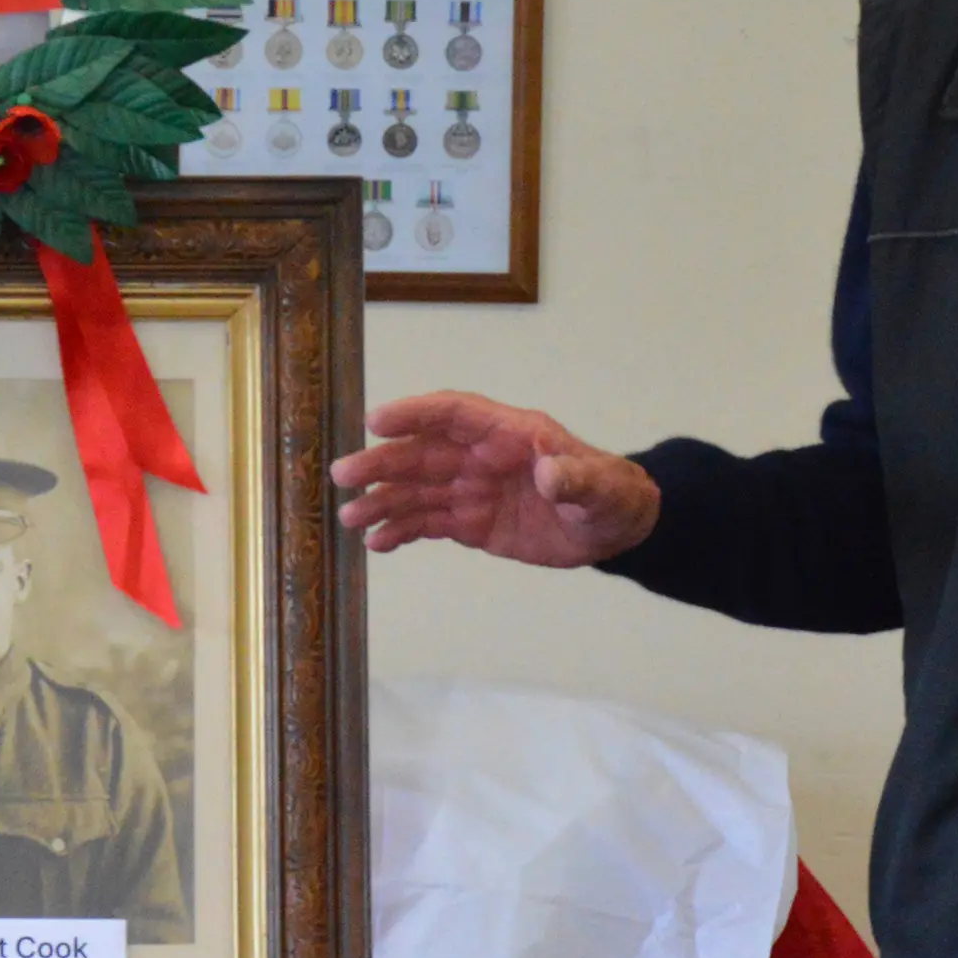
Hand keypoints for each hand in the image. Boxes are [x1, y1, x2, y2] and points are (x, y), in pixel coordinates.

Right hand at [332, 392, 660, 567]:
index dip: (416, 414)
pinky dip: (400, 531)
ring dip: (382, 500)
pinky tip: (376, 542)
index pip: (454, 414)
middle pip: (422, 452)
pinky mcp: (470, 522)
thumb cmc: (609, 495)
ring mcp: (472, 489)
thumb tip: (552, 474)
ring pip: (417, 490)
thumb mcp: (601, 488)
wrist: (613, 528)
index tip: (377, 421)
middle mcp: (481, 457)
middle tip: (344, 475)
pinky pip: (428, 522)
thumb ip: (576, 478)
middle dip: (382, 462)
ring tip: (350, 517)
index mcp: (509, 434)